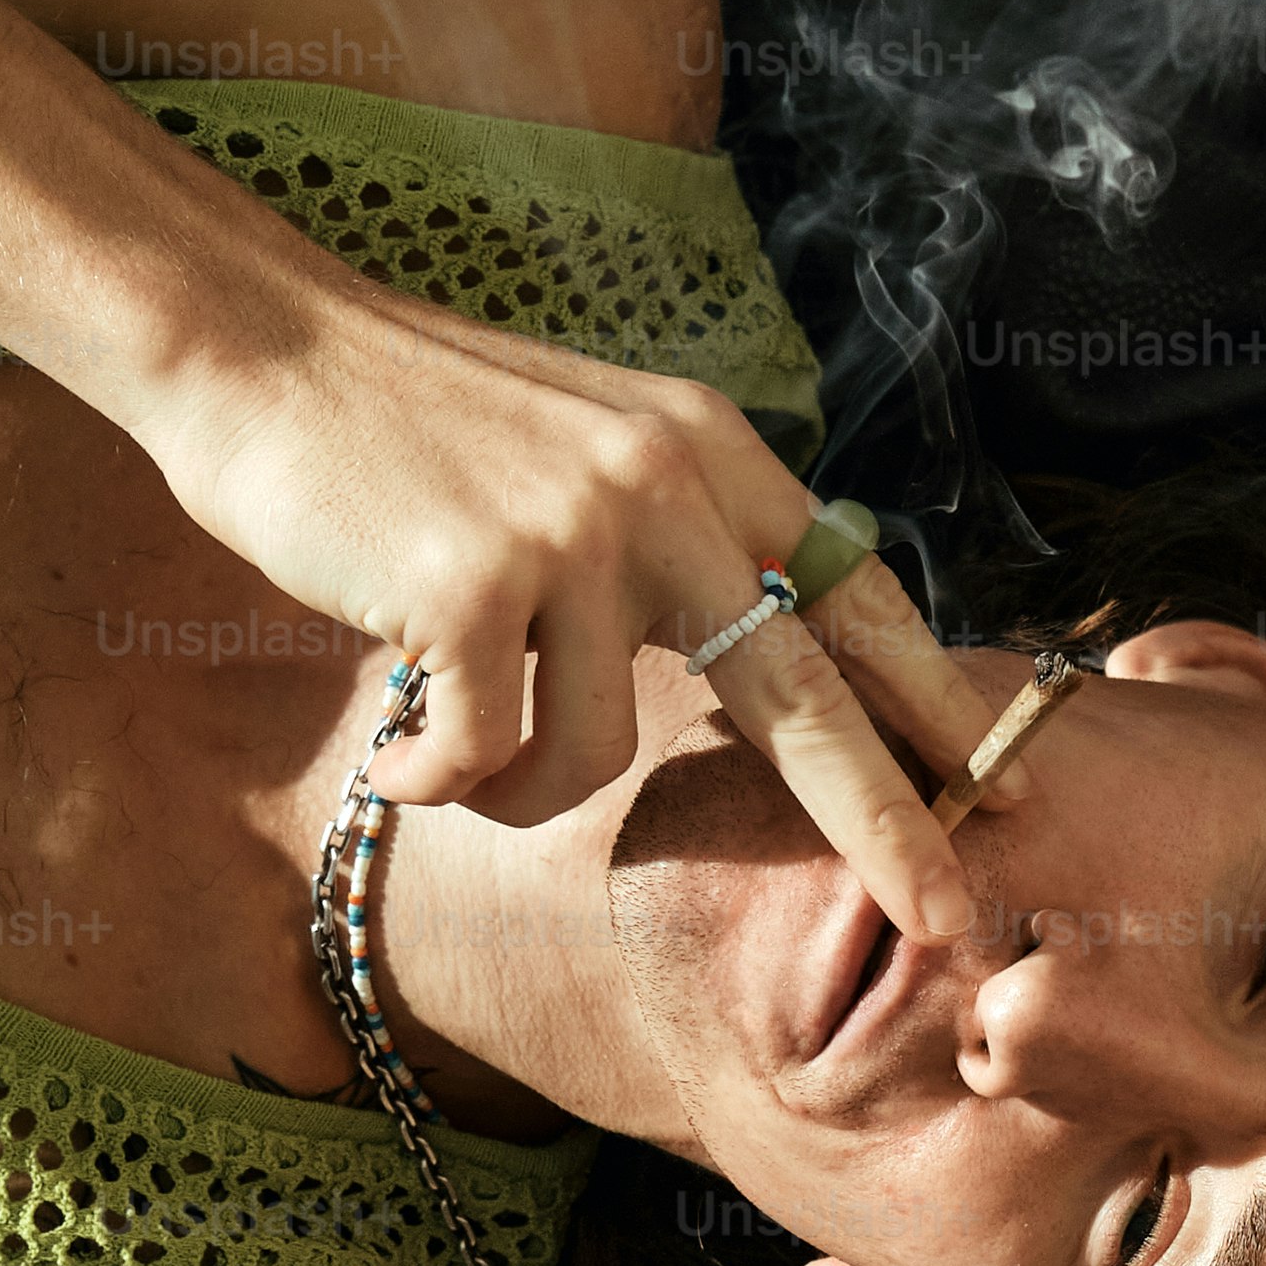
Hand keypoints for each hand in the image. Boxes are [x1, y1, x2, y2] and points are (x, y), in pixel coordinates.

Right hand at [122, 252, 1004, 938]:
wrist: (257, 345)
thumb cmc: (409, 426)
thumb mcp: (584, 450)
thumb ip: (673, 536)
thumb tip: (753, 651)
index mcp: (707, 452)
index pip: (854, 594)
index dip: (933, 699)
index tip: (1008, 782)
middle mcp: (663, 484)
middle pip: (806, 693)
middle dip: (887, 821)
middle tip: (953, 919)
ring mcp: (572, 530)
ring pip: (601, 753)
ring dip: (525, 795)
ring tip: (450, 762)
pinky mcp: (472, 581)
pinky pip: (485, 752)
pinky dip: (435, 777)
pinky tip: (392, 751)